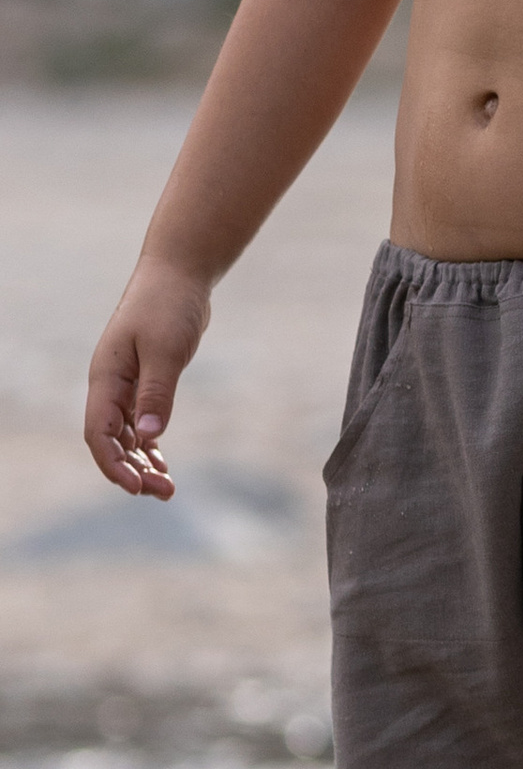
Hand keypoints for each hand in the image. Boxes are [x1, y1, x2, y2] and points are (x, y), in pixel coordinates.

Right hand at [85, 262, 211, 496]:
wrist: (178, 275)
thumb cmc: (168, 306)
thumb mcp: (166, 350)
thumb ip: (156, 392)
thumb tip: (148, 435)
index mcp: (105, 378)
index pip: (98, 433)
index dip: (113, 464)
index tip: (136, 487)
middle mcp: (110, 385)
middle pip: (111, 440)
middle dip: (131, 470)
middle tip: (162, 493)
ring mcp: (126, 383)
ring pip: (127, 435)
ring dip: (142, 462)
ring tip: (167, 488)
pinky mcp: (145, 381)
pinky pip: (141, 422)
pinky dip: (149, 444)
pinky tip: (162, 463)